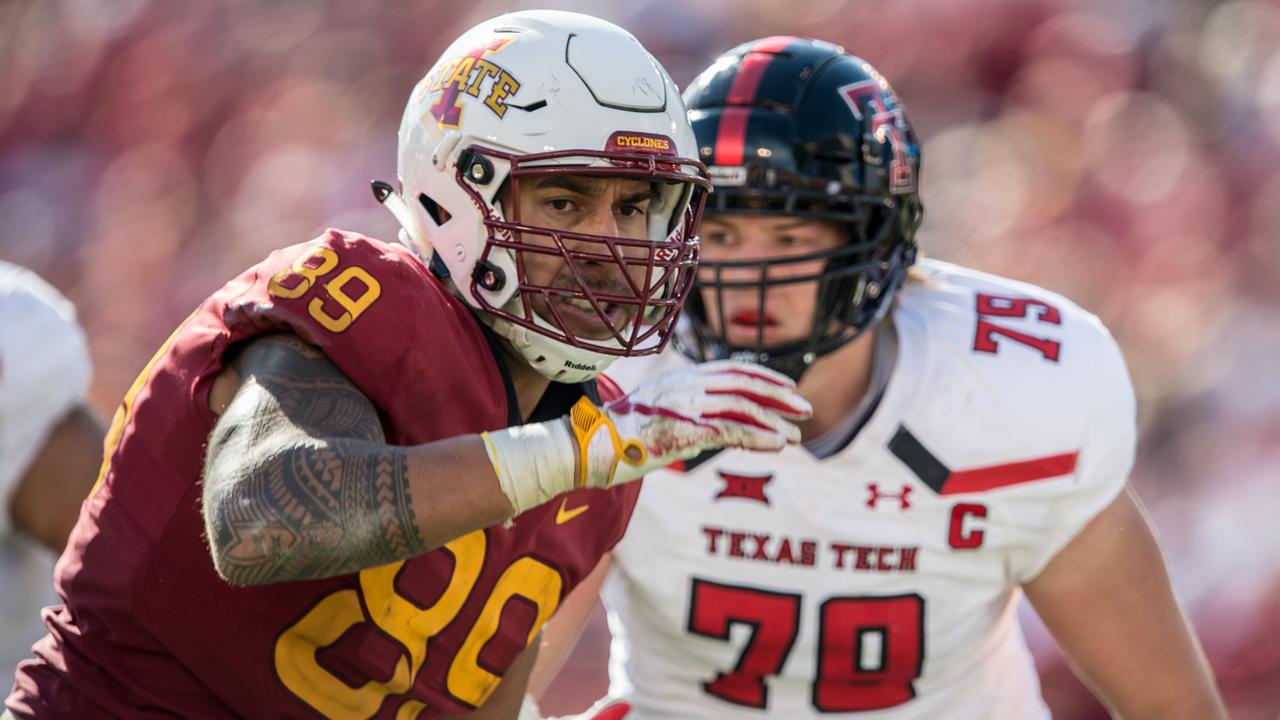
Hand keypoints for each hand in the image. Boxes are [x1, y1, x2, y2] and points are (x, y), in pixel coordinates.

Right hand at [569, 360, 810, 488]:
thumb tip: (714, 431)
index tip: (787, 386)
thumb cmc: (620, 436)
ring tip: (795, 435)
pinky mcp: (683, 430)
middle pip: (743, 383)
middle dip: (779, 396)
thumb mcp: (658, 414)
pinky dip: (758, 437)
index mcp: (679, 377)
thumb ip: (687, 415)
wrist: (589, 446)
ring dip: (774, 421)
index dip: (763, 376)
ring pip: (742, 408)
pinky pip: (731, 432)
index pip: (730, 369)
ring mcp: (684, 406)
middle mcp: (685, 384)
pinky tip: (776, 445)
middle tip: (805, 409)